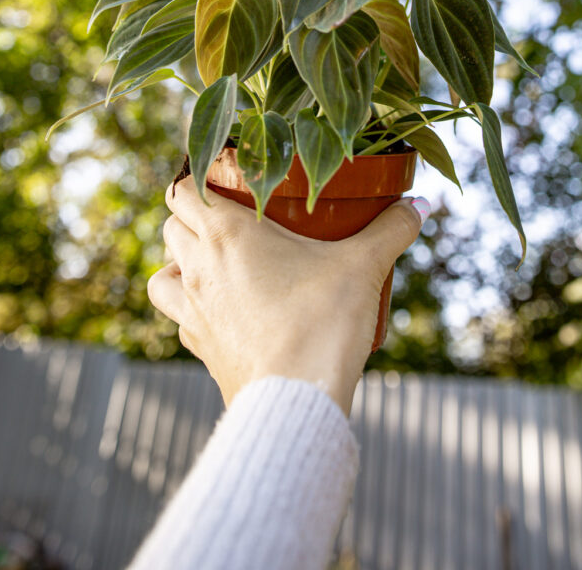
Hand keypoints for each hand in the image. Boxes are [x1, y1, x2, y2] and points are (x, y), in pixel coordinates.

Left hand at [147, 176, 428, 414]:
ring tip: (218, 262)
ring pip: (162, 273)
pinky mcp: (200, 349)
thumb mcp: (364, 266)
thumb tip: (419, 205)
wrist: (297, 403)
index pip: (183, 188)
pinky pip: (180, 318)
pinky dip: (194, 307)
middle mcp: (199, 267)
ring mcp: (193, 311)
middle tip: (237, 215)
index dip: (200, 177)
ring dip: (180, 263)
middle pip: (171, 225)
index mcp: (225, 233)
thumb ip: (393, 230)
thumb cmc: (323, 324)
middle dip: (194, 215)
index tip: (230, 178)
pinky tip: (227, 310)